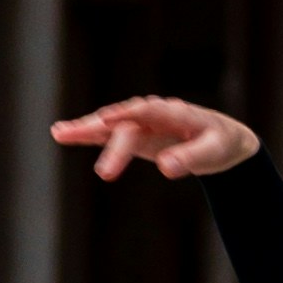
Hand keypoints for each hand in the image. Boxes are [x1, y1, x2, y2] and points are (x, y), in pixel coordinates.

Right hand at [52, 95, 259, 183]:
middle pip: (128, 123)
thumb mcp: (214, 152)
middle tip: (101, 172)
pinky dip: (88, 134)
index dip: (129, 114)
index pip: (151, 111)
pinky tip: (62, 134)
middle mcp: (154, 113)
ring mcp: (142, 123)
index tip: (108, 121)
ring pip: (111, 124)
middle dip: (109, 139)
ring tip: (60, 133)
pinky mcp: (135, 134)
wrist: (221, 139)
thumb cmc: (220, 144)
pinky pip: (108, 133)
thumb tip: (166, 168)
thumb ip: (191, 158)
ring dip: (87, 128)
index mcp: (177, 113)